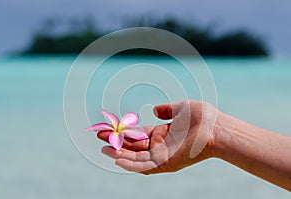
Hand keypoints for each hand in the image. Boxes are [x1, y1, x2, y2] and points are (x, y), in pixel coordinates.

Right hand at [97, 100, 217, 173]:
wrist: (217, 127)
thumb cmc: (203, 117)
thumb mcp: (180, 108)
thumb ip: (166, 109)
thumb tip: (154, 109)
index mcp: (161, 134)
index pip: (137, 135)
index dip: (123, 132)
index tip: (109, 127)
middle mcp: (160, 146)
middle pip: (132, 146)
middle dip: (116, 142)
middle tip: (98, 136)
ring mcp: (163, 156)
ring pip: (135, 158)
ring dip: (119, 155)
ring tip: (103, 148)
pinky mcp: (167, 164)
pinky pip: (145, 166)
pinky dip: (131, 165)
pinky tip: (117, 160)